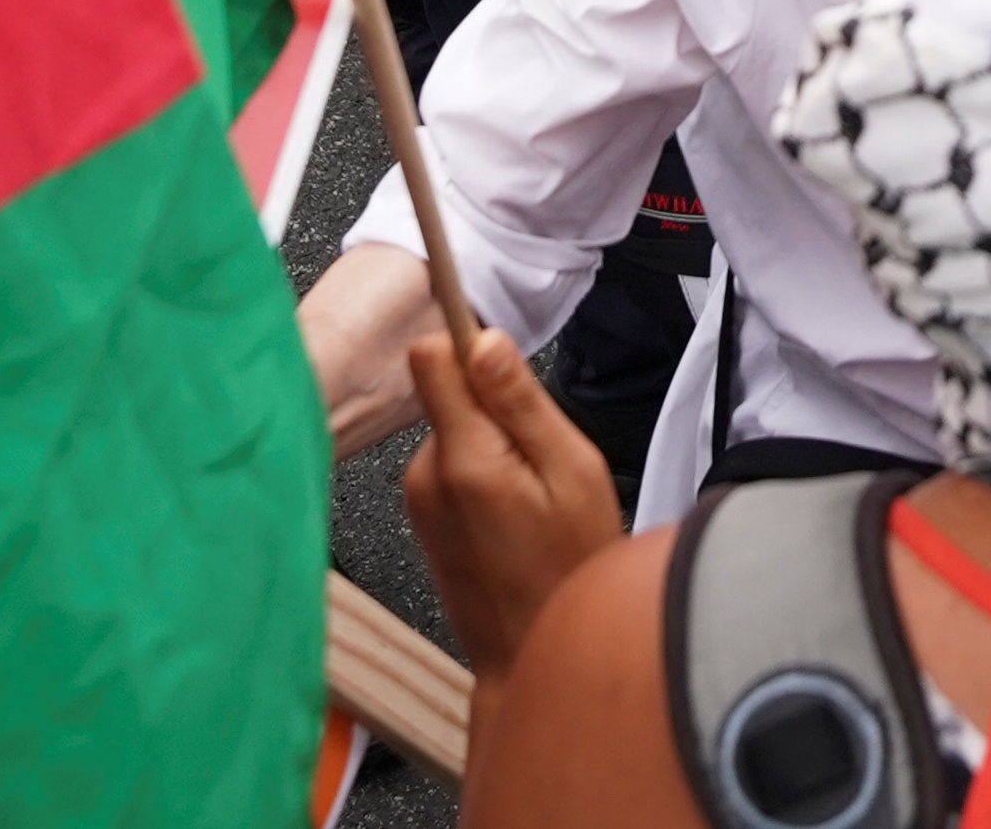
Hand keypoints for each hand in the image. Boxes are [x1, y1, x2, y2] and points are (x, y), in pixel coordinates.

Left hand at [400, 325, 627, 681]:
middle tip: (543, 459)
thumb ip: (523, 404)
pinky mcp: (421, 516)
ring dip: (494, 448)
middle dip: (498, 407)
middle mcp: (427, 474)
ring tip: (533, 499)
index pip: (432, 357)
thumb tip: (484, 338)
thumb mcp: (571, 472)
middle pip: (451, 391)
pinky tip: (513, 518)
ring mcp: (419, 498)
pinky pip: (451, 464)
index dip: (465, 338)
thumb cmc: (567, 570)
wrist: (531, 656)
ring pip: (456, 429)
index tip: (485, 334)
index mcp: (464, 458)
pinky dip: (482, 477)